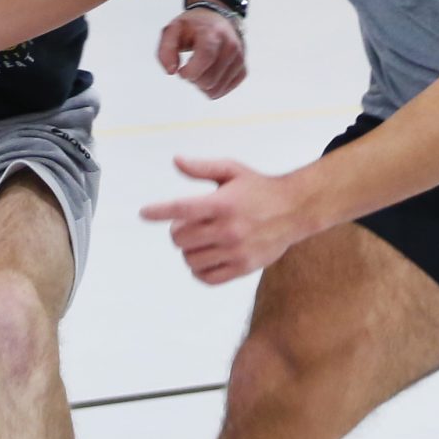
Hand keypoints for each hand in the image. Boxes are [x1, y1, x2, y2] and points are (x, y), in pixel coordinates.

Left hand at [139, 156, 314, 283]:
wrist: (295, 210)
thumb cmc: (259, 188)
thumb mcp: (232, 170)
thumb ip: (203, 168)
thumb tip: (176, 161)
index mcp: (222, 203)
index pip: (181, 209)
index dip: (159, 211)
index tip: (144, 213)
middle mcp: (228, 229)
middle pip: (180, 238)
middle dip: (178, 231)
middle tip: (189, 225)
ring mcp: (236, 251)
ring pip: (190, 260)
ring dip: (188, 251)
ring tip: (200, 241)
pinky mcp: (243, 268)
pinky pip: (207, 277)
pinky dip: (199, 270)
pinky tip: (205, 258)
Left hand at [156, 5, 245, 98]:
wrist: (217, 19)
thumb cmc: (194, 26)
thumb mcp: (173, 30)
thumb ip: (165, 50)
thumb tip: (171, 71)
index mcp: (213, 33)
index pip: (205, 58)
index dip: (190, 71)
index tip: (182, 70)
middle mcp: (231, 46)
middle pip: (209, 80)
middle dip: (194, 78)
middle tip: (191, 66)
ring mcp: (239, 59)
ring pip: (215, 90)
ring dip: (202, 84)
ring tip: (200, 69)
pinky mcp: (242, 70)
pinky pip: (223, 91)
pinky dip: (212, 87)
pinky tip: (209, 73)